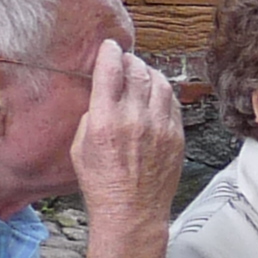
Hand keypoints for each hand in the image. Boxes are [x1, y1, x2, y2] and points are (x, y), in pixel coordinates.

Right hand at [71, 39, 182, 229]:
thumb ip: (92, 114)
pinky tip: (155, 97)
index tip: (110, 46)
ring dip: (149, 73)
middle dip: (130, 60)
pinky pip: (173, 102)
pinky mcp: (177, 136)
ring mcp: (160, 127)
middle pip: (138, 70)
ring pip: (160, 82)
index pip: (111, 69)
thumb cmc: (102, 182)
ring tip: (141, 76)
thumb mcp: (80, 145)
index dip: (110, 52)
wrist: (131, 211)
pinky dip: (163, 93)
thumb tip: (103, 93)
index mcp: (105, 120)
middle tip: (125, 60)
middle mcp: (135, 119)